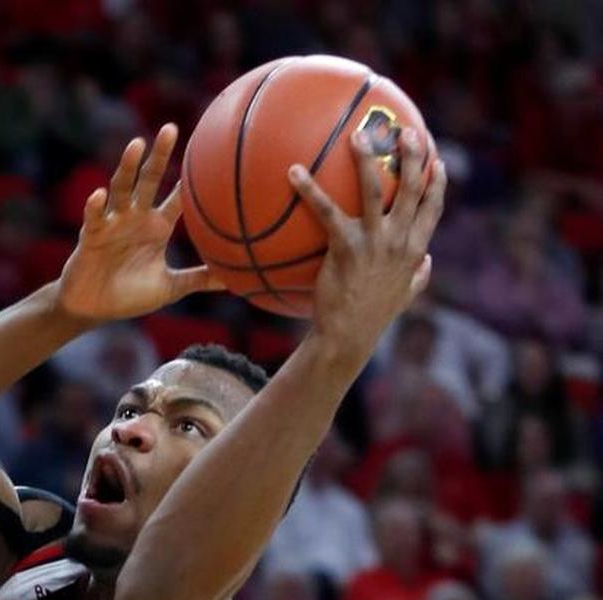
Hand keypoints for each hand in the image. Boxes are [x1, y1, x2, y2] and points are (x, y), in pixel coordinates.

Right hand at [54, 125, 227, 323]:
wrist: (93, 308)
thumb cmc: (129, 295)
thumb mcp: (169, 287)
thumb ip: (198, 279)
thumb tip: (233, 282)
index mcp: (156, 226)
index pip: (178, 198)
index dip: (191, 178)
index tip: (208, 151)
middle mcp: (135, 217)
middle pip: (149, 180)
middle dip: (159, 155)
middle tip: (171, 128)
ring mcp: (112, 224)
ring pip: (121, 189)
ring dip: (128, 167)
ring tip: (137, 145)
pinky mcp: (91, 237)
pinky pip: (93, 218)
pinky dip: (96, 207)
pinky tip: (99, 195)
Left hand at [291, 129, 446, 372]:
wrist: (347, 338)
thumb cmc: (372, 318)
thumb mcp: (404, 297)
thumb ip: (418, 276)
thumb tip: (428, 261)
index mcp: (415, 250)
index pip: (433, 208)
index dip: (437, 182)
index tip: (437, 160)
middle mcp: (399, 241)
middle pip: (412, 188)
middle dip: (412, 155)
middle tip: (405, 130)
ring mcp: (374, 242)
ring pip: (375, 190)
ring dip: (366, 159)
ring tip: (357, 136)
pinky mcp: (346, 248)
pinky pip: (326, 211)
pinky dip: (309, 189)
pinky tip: (293, 171)